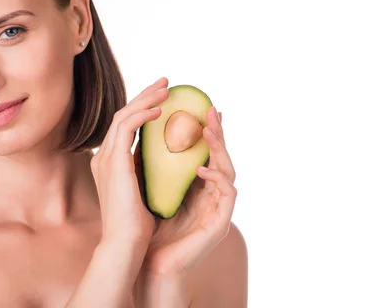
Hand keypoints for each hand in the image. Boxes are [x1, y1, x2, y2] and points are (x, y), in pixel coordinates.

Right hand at [90, 77, 169, 246]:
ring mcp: (105, 157)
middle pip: (123, 115)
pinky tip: (161, 111)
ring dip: (146, 99)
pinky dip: (143, 114)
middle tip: (165, 82)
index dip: (143, 108)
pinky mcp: (113, 160)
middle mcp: (104, 156)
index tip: (162, 99)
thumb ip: (148, 172)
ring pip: (124, 115)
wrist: (126, 244)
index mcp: (110, 163)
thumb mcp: (145, 191)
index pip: (125, 126)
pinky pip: (127, 126)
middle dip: (144, 95)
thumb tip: (168, 160)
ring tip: (167, 88)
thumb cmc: (138, 225)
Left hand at [135, 106, 237, 276]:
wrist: (147, 260)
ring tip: (208, 130)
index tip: (197, 108)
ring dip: (220, 148)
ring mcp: (217, 207)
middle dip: (217, 131)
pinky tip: (202, 168)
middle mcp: (210, 193)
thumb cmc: (147, 225)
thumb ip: (151, 163)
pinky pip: (228, 193)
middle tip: (211, 109)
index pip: (203, 151)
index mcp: (195, 184)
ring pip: (229, 169)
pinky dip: (217, 178)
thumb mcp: (148, 186)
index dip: (202, 129)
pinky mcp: (221, 222)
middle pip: (220, 155)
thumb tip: (139, 130)